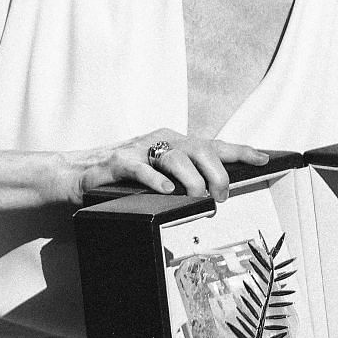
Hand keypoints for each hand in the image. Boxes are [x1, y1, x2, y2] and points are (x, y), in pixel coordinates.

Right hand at [63, 130, 268, 203]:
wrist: (74, 173)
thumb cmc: (120, 178)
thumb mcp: (157, 174)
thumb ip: (182, 178)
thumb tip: (216, 194)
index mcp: (172, 143)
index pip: (213, 144)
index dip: (240, 151)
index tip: (263, 159)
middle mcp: (158, 141)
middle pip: (199, 148)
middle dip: (216, 172)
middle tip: (221, 195)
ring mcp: (137, 150)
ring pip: (174, 157)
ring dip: (191, 178)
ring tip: (198, 196)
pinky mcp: (116, 163)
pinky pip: (140, 168)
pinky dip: (155, 179)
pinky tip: (166, 191)